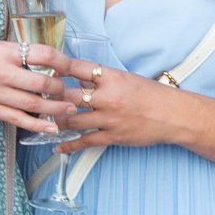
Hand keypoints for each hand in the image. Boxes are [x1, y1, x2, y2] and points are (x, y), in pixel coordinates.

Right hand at [0, 40, 77, 135]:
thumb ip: (18, 55)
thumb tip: (49, 62)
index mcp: (3, 51)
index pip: (43, 55)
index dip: (63, 61)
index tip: (71, 67)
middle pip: (41, 83)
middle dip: (60, 88)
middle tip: (70, 90)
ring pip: (33, 104)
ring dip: (55, 107)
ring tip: (70, 108)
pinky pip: (17, 119)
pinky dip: (38, 125)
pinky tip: (52, 127)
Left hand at [52, 57, 201, 154]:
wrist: (176, 115)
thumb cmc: (154, 96)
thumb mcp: (129, 79)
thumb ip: (104, 79)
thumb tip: (78, 77)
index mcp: (113, 78)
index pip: (77, 68)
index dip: (57, 66)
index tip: (44, 68)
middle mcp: (109, 97)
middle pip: (68, 95)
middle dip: (50, 97)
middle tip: (39, 97)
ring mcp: (109, 118)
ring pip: (71, 120)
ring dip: (56, 120)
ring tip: (46, 120)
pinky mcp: (113, 136)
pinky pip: (84, 142)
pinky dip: (68, 146)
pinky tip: (58, 147)